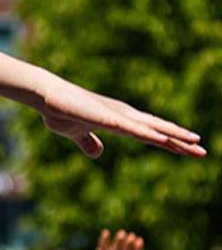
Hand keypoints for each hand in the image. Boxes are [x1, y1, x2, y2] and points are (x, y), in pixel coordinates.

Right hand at [38, 79, 204, 158]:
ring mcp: (117, 115)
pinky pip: (130, 128)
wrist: (46, 96)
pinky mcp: (105, 117)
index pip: (152, 134)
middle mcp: (125, 116)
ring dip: (172, 135)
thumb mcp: (76, 133)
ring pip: (150, 128)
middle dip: (181, 141)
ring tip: (193, 142)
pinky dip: (147, 133)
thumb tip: (98, 153)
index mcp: (120, 121)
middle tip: (203, 151)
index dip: (172, 143)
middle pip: (158, 130)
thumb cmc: (60, 111)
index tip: (190, 150)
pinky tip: (161, 138)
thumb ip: (89, 142)